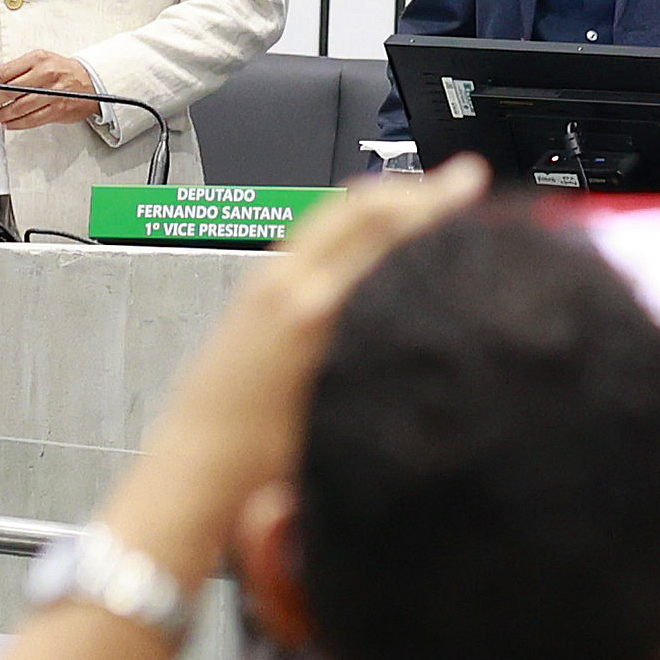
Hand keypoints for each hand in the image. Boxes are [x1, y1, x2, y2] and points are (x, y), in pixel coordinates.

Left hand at [0, 46, 110, 131]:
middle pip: (9, 91)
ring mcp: (53, 93)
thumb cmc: (61, 71)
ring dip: (1, 115)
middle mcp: (45, 74)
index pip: (5, 72)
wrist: (90, 81)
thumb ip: (17, 69)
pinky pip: (32, 119)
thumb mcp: (40, 60)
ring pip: (19, 107)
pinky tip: (7, 124)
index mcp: (38, 59)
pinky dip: (16, 123)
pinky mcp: (58, 110)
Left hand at [121, 160, 484, 564]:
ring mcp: (263, 285)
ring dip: (383, 200)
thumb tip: (445, 338)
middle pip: (359, 208)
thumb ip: (386, 367)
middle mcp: (284, 286)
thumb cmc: (258, 468)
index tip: (470, 185)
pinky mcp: (251, 296)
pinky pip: (311, 235)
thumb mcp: (338, 422)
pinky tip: (370, 235)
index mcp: (311, 313)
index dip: (433, 204)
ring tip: (426, 200)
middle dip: (414, 189)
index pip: (382, 231)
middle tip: (461, 182)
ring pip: (333, 215)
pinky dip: (350, 221)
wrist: (190, 477)